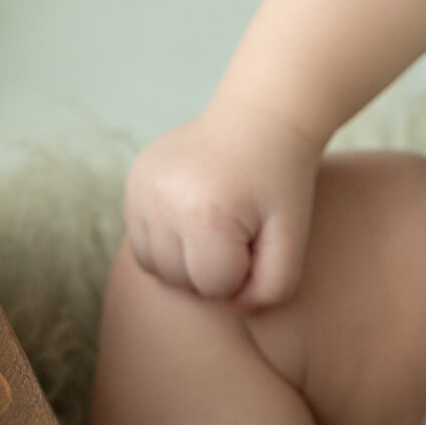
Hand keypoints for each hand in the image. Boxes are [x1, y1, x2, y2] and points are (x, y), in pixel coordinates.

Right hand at [119, 105, 321, 309]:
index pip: (214, 285)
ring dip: (185, 258)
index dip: (244, 268)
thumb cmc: (280, 181)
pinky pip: (141, 239)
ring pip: (154, 265)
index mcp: (205, 213)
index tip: (258, 235)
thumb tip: (230, 306)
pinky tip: (194, 215)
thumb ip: (273, 287)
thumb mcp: (293, 235)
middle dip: (212, 266)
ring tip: (216, 226)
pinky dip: (166, 239)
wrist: (259, 117)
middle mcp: (162, 200)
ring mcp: (141, 188)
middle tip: (239, 229)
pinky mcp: (132, 181)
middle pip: (179, 279)